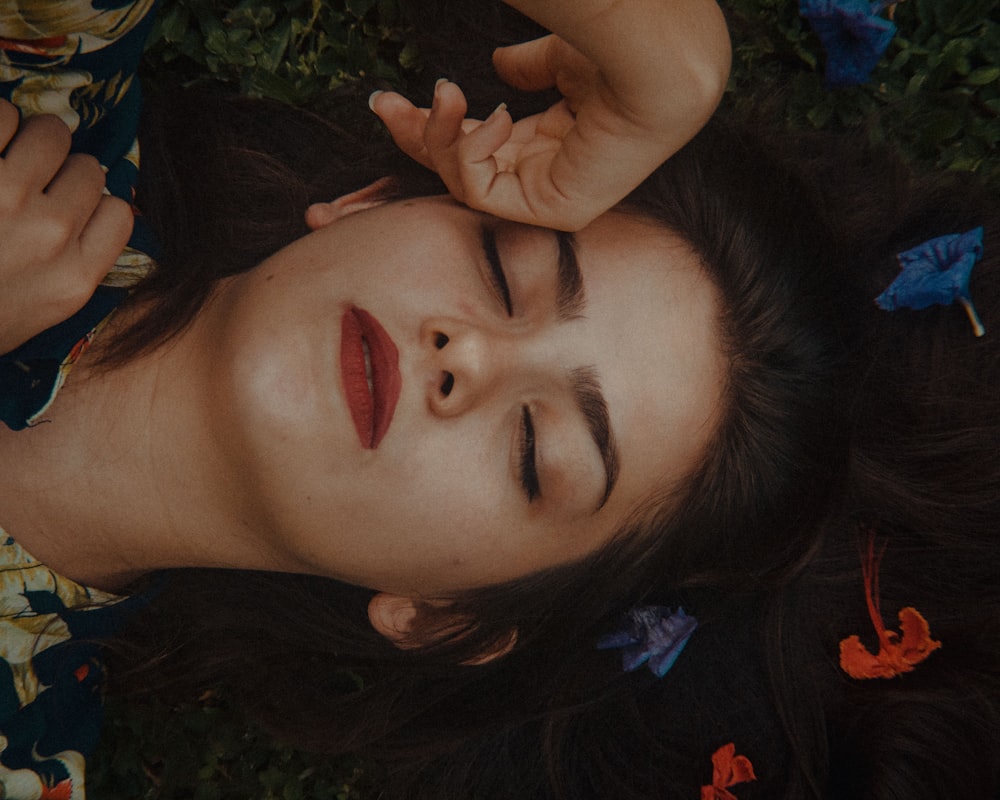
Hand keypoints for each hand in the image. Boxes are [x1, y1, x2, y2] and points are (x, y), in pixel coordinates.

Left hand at [0, 99, 133, 353]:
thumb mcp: (40, 310)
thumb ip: (75, 266)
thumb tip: (91, 208)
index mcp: (74, 277)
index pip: (118, 212)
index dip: (94, 205)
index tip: (70, 209)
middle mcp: (48, 235)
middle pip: (88, 170)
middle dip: (64, 171)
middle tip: (35, 182)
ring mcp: (4, 196)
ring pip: (51, 133)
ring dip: (33, 138)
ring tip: (10, 154)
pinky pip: (2, 114)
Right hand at [371, 22, 727, 230]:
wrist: (652, 62)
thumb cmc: (617, 53)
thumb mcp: (557, 60)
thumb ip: (527, 68)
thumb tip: (497, 66)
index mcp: (552, 140)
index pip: (480, 146)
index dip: (435, 125)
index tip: (393, 99)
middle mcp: (548, 172)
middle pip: (462, 169)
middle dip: (419, 136)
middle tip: (382, 103)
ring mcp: (549, 195)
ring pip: (463, 180)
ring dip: (440, 135)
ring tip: (446, 93)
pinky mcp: (551, 210)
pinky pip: (481, 191)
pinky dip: (473, 152)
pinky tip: (497, 118)